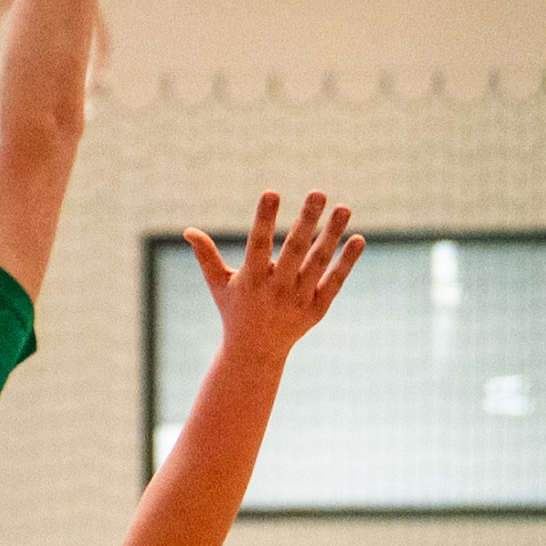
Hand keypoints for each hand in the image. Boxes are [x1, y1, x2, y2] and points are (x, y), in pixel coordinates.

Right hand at [187, 191, 364, 360]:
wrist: (255, 353)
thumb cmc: (235, 310)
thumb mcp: (219, 284)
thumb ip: (206, 256)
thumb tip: (187, 231)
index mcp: (252, 279)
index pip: (258, 244)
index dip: (264, 219)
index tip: (271, 192)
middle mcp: (277, 289)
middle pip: (295, 250)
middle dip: (307, 220)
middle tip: (318, 192)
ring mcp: (299, 300)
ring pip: (318, 263)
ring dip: (332, 236)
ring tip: (344, 208)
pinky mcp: (317, 309)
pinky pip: (335, 282)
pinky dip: (347, 262)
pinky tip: (358, 239)